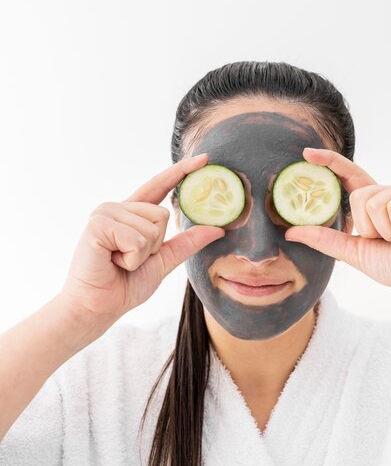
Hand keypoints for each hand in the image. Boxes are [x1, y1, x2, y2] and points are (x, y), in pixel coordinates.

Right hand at [59, 153, 223, 320]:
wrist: (98, 307)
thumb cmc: (124, 286)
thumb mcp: (163, 262)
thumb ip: (187, 243)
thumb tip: (217, 229)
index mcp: (131, 215)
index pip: (159, 187)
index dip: (180, 172)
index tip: (204, 158)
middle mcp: (118, 208)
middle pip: (161, 215)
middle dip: (154, 246)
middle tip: (129, 260)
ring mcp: (106, 213)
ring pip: (151, 228)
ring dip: (141, 255)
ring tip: (119, 262)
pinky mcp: (98, 224)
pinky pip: (136, 239)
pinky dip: (131, 259)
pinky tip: (112, 262)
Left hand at [285, 147, 390, 299]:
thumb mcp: (355, 252)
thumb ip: (325, 239)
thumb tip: (291, 231)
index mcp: (376, 204)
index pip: (349, 177)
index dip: (330, 163)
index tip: (307, 154)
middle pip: (359, 197)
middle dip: (370, 228)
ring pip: (376, 202)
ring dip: (388, 230)